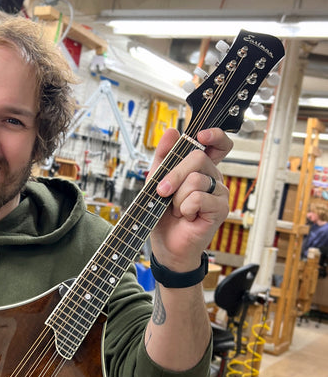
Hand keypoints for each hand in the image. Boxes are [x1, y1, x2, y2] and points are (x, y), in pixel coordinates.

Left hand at [148, 127, 231, 270]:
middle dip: (174, 175)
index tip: (200, 135)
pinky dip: (185, 208)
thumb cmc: (162, 214)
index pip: (218, 144)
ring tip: (177, 209)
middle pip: (197, 158)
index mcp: (201, 168)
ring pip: (196, 180)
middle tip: (162, 191)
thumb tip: (172, 132)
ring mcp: (219, 193)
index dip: (214, 135)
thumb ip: (163, 156)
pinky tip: (187, 216)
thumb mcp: (156, 180)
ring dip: (177, 197)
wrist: (165, 244)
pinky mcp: (221, 209)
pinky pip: (199, 198)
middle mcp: (213, 177)